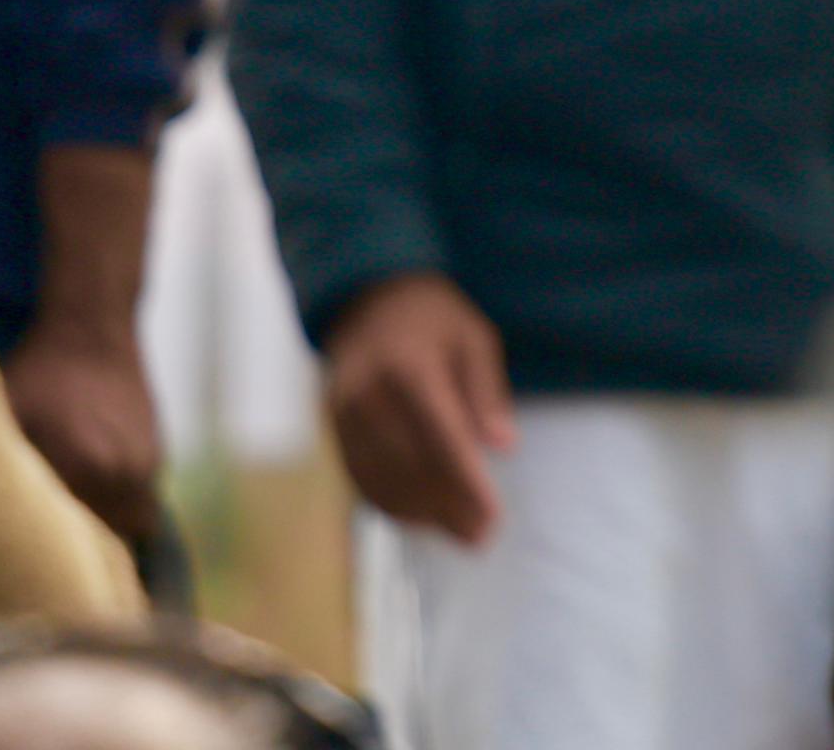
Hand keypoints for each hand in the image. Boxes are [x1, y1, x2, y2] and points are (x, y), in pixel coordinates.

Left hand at [3, 317, 165, 541]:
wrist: (92, 326)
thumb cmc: (37, 372)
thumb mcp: (4, 414)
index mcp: (82, 468)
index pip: (71, 547)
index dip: (48, 562)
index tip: (30, 566)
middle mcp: (122, 473)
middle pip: (105, 545)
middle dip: (79, 554)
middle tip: (49, 552)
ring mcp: (146, 465)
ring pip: (129, 527)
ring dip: (104, 530)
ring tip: (71, 522)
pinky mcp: (158, 454)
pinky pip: (140, 502)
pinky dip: (118, 506)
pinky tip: (89, 487)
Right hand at [325, 271, 515, 545]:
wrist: (367, 297)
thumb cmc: (433, 319)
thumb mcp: (474, 337)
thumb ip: (486, 390)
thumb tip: (503, 445)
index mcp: (408, 367)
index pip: (441, 438)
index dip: (467, 483)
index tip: (493, 517)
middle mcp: (368, 394)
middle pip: (410, 467)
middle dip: (448, 507)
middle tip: (482, 536)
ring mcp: (342, 413)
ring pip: (382, 479)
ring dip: (420, 514)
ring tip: (459, 533)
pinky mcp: (331, 427)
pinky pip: (359, 476)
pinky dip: (390, 504)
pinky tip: (421, 518)